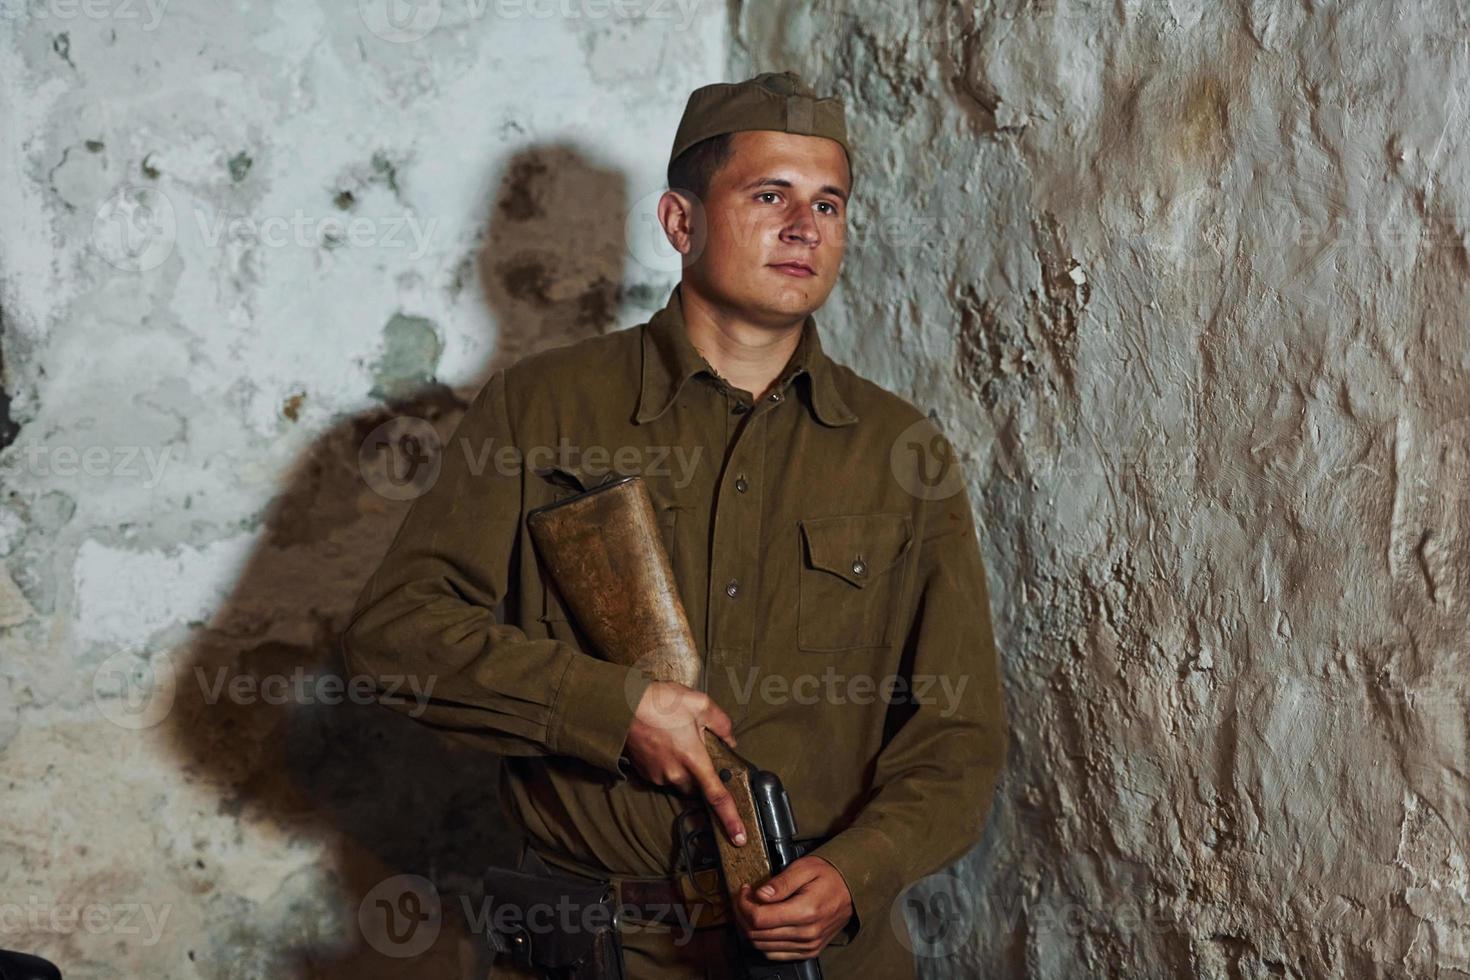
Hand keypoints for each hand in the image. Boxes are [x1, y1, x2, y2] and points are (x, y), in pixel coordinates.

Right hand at [622, 680, 746, 846]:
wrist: (622, 705)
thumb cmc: (661, 702)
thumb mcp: (700, 703)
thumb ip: (721, 724)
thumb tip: (729, 739)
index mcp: (694, 760)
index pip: (716, 796)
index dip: (730, 819)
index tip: (739, 837)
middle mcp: (676, 773)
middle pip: (696, 788)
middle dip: (701, 775)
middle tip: (697, 747)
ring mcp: (658, 775)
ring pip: (679, 780)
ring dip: (683, 766)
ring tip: (675, 737)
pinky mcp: (645, 772)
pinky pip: (663, 774)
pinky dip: (668, 763)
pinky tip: (663, 741)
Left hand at [732, 855, 854, 960]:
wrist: (852, 889)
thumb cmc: (829, 876)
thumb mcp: (805, 868)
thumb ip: (781, 882)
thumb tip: (759, 895)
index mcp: (806, 911)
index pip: (760, 919)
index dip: (743, 905)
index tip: (744, 891)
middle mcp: (807, 933)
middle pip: (757, 935)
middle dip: (742, 915)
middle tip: (743, 898)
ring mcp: (808, 945)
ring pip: (763, 947)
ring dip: (750, 929)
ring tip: (752, 909)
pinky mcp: (808, 951)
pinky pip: (775, 955)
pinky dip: (763, 941)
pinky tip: (764, 924)